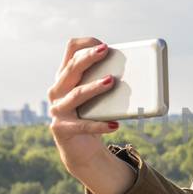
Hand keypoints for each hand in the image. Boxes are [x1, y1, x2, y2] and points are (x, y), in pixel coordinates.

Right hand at [47, 37, 135, 193]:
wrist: (79, 148)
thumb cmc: (91, 115)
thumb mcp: (96, 95)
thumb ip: (105, 80)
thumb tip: (135, 70)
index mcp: (65, 76)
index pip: (71, 50)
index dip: (86, 45)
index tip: (104, 45)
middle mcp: (57, 90)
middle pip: (71, 68)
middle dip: (88, 58)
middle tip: (105, 51)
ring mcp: (57, 110)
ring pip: (75, 95)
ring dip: (94, 87)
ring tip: (111, 81)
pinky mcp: (62, 130)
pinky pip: (82, 126)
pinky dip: (99, 125)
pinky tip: (114, 125)